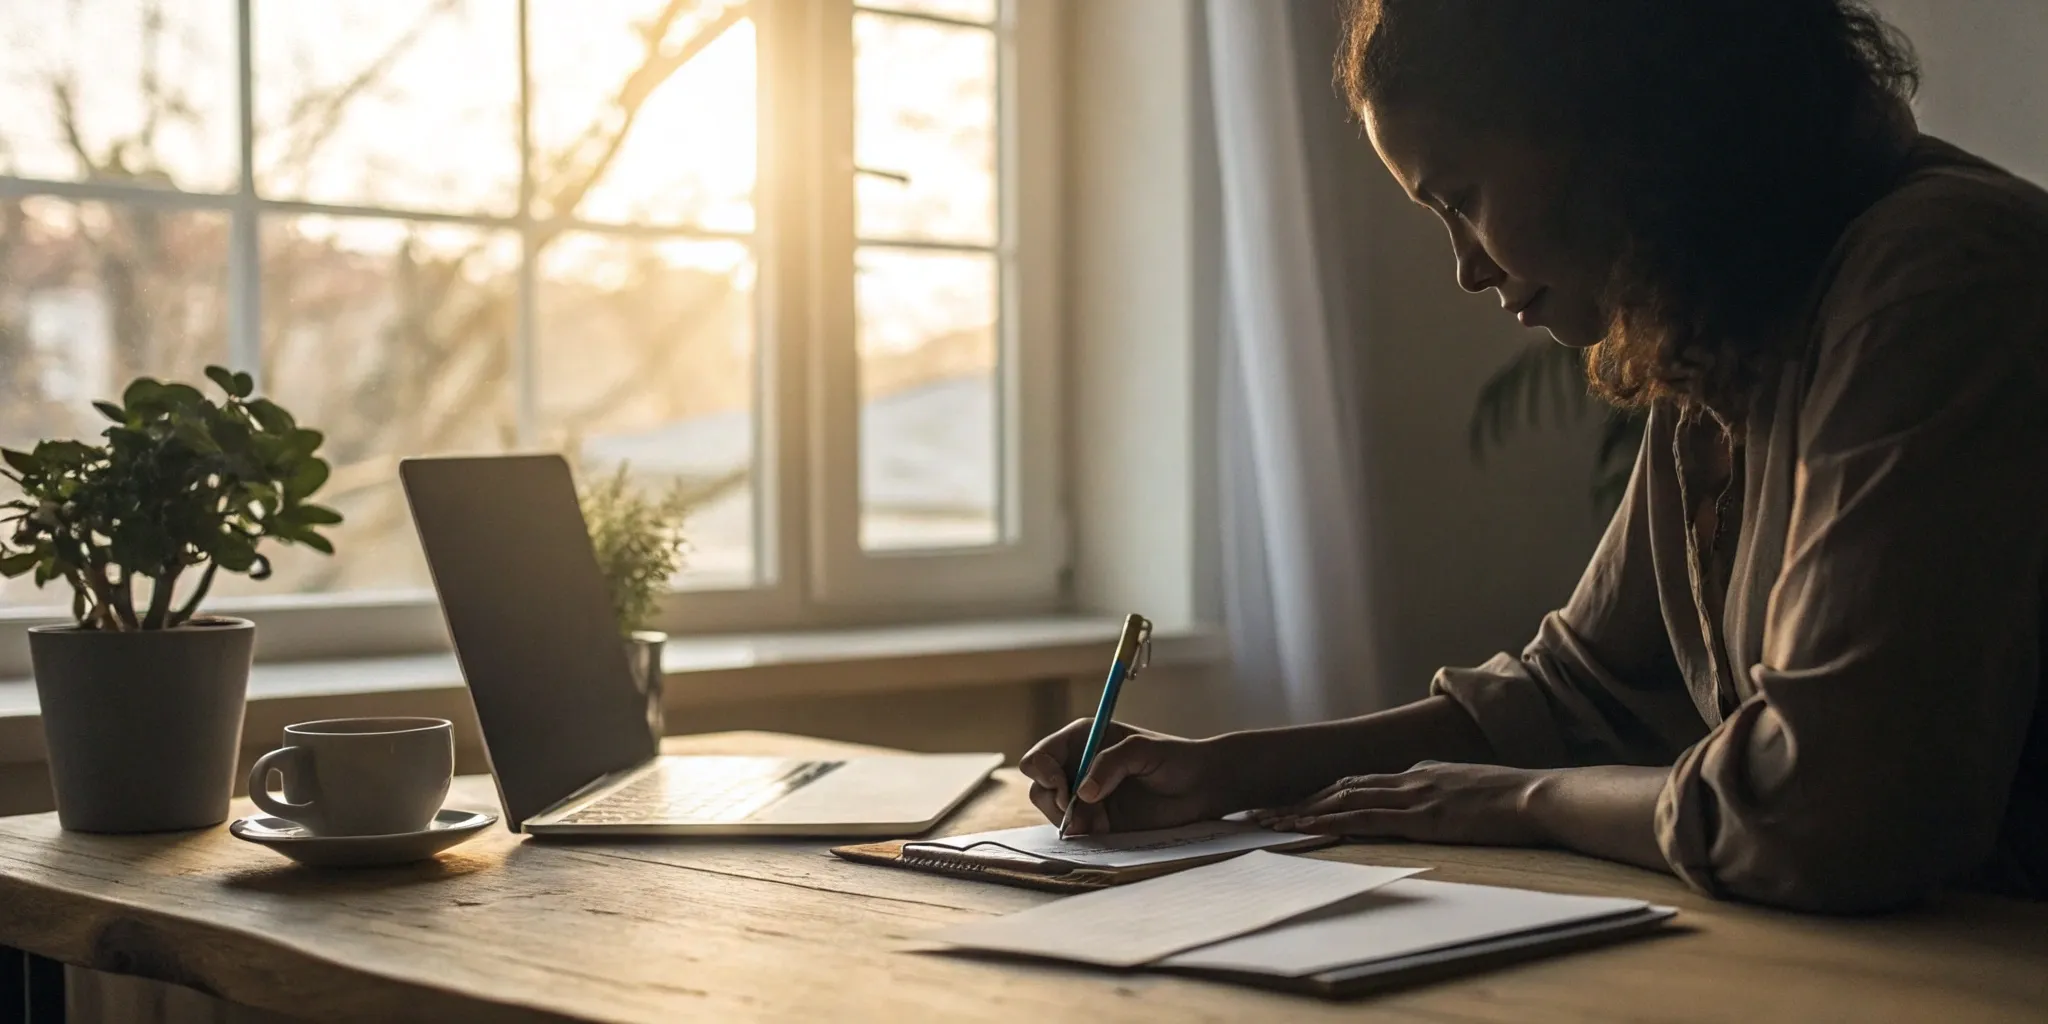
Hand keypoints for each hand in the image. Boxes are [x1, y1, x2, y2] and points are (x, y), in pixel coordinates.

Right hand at [1017, 719, 1225, 835]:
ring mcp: (1087, 797)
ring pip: (1053, 812)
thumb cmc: (1176, 758)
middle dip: (1053, 801)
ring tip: (1098, 822)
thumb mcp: (1143, 749)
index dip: (1043, 771)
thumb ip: (1110, 763)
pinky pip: (1075, 832)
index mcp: (1083, 740)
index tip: (1063, 787)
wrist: (1202, 787)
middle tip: (1079, 811)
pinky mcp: (1099, 822)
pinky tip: (1103, 830)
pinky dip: (1081, 835)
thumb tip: (1082, 793)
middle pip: (1040, 786)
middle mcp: (1078, 767)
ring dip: (1068, 820)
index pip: (1041, 755)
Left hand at [1253, 761, 1551, 846]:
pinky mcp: (1420, 817)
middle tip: (1263, 810)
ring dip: (1302, 809)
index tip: (1295, 802)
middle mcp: (1409, 778)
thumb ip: (1447, 795)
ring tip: (1268, 820)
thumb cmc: (1516, 800)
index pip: (1361, 781)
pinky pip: (1364, 818)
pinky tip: (1306, 827)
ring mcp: (1413, 795)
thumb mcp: (1472, 792)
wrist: (1540, 795)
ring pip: (1343, 798)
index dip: (1325, 793)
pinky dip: (1330, 821)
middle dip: (1300, 798)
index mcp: (1420, 772)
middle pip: (1341, 786)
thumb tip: (1435, 807)